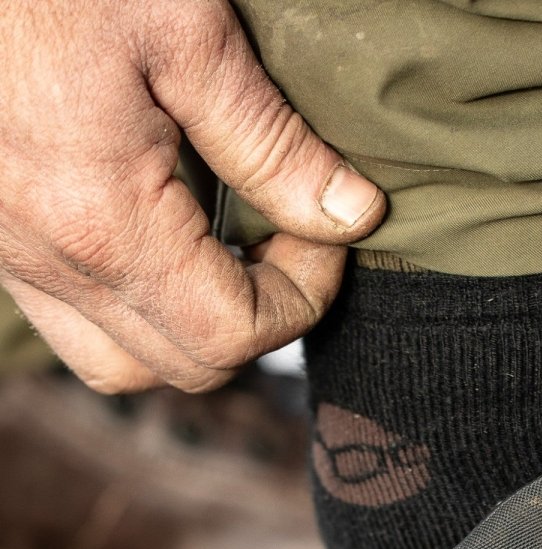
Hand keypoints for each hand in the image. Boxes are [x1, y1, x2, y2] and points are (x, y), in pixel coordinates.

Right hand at [0, 0, 385, 391]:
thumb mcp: (183, 31)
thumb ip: (271, 141)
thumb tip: (350, 214)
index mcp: (103, 224)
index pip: (234, 334)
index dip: (303, 298)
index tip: (325, 233)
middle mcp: (50, 262)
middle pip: (187, 366)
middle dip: (260, 319)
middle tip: (286, 239)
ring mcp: (11, 257)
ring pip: (122, 364)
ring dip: (191, 332)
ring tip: (225, 254)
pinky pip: (73, 322)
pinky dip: (134, 310)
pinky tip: (161, 242)